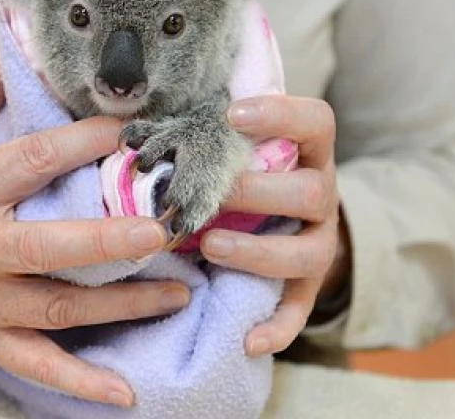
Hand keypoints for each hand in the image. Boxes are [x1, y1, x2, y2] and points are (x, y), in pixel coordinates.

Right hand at [0, 53, 188, 407]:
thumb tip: (21, 31)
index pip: (31, 160)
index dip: (84, 142)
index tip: (137, 128)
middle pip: (46, 246)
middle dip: (108, 239)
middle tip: (166, 227)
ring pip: (55, 307)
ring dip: (121, 305)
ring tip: (180, 291)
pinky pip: (36, 363)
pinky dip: (80, 382)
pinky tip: (127, 393)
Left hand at [199, 95, 349, 355]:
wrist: (285, 217)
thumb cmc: (241, 170)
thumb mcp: (232, 147)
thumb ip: (203, 134)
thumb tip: (132, 131)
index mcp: (308, 152)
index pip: (316, 121)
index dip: (281, 115)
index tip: (232, 113)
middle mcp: (322, 195)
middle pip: (312, 192)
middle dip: (258, 194)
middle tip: (211, 194)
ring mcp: (318, 242)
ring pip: (307, 252)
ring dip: (258, 252)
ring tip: (210, 247)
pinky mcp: (307, 285)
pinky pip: (299, 310)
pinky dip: (277, 328)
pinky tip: (248, 340)